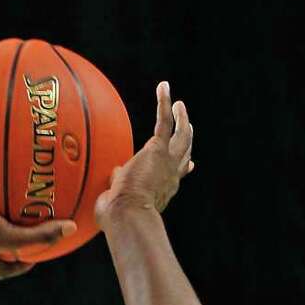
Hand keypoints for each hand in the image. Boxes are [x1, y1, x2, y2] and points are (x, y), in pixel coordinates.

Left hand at [95, 81, 194, 223]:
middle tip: (187, 124)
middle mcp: (171, 176)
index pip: (177, 177)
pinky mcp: (157, 148)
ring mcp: (167, 161)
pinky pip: (164, 120)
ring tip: (178, 104)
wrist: (126, 213)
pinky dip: (164, 103)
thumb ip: (120, 187)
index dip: (184, 168)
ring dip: (181, 117)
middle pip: (185, 152)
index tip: (190, 164)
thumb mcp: (120, 201)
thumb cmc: (119, 216)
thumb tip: (115, 174)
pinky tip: (164, 87)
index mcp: (162, 191)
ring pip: (181, 135)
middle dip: (187, 138)